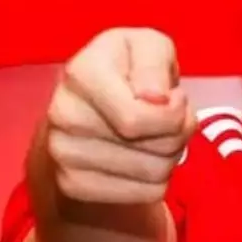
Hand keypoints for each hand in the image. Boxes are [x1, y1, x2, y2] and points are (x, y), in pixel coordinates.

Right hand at [42, 28, 194, 203]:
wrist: (93, 108)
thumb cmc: (132, 71)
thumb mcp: (151, 47)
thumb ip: (156, 62)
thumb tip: (154, 99)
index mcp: (82, 71)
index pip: (137, 117)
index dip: (173, 113)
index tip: (174, 97)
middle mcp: (63, 112)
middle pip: (156, 146)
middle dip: (178, 133)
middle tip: (169, 118)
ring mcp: (62, 152)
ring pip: (155, 173)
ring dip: (170, 156)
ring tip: (155, 135)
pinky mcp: (72, 184)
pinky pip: (145, 194)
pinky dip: (156, 180)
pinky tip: (141, 157)